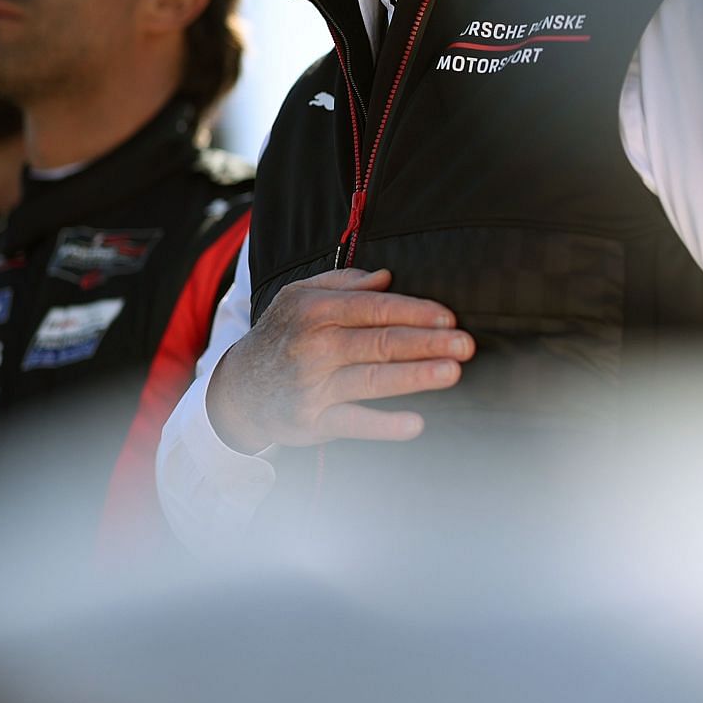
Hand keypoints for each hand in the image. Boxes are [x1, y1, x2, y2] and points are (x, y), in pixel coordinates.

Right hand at [206, 267, 474, 453]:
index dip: (415, 312)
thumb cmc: (281, 336)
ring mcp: (313, 386)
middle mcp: (314, 345)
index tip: (449, 318)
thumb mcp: (298, 298)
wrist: (236, 390)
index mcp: (315, 310)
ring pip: (372, 379)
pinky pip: (353, 423)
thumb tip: (386, 277)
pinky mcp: (312, 422)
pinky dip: (384, 425)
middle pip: (380, 342)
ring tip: (452, 372)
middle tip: (466, 344)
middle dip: (427, 343)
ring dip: (415, 376)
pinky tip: (415, 424)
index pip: (376, 309)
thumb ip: (343, 283)